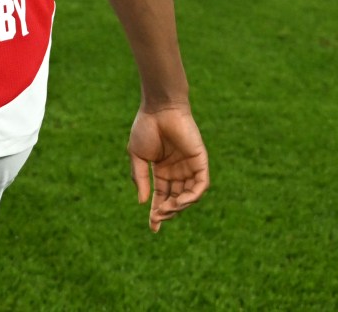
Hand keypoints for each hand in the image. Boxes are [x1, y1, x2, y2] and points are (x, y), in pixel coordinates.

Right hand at [127, 106, 208, 232]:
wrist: (159, 108)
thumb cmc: (146, 128)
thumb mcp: (137, 157)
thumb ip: (140, 179)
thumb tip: (142, 202)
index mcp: (162, 170)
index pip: (162, 197)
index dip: (157, 212)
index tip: (153, 228)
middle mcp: (177, 171)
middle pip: (175, 200)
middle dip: (167, 212)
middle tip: (158, 217)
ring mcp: (189, 167)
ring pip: (189, 196)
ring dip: (179, 206)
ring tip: (167, 209)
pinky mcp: (200, 161)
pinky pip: (201, 185)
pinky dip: (192, 196)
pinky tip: (181, 201)